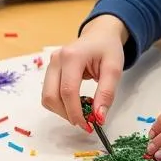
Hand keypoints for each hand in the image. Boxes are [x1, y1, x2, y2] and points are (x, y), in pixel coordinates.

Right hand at [41, 15, 127, 129]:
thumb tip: (98, 117)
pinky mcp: (50, 70)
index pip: (68, 91)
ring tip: (81, 111)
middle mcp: (56, 59)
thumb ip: (106, 93)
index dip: (75, 112)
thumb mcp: (114, 69)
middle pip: (51, 96)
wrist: (99, 34)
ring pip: (47, 97)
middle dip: (66, 114)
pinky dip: (60, 104)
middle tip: (85, 122)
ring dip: (62, 111)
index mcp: (72, 56)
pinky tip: (75, 103)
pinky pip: (49, 93)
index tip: (88, 125)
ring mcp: (51, 64)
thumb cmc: (108, 48)